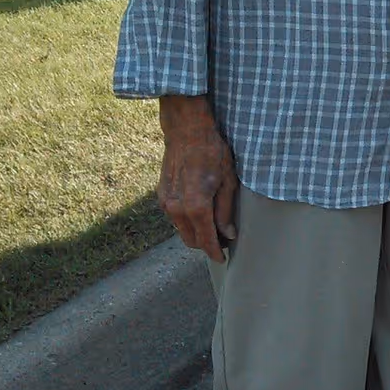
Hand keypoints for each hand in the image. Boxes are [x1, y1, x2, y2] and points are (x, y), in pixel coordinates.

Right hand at [157, 95, 238, 262]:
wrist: (187, 132)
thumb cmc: (212, 152)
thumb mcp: (228, 181)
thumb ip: (225, 211)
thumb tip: (227, 234)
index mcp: (196, 207)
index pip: (205, 241)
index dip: (215, 252)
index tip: (223, 257)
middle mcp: (176, 209)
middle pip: (191, 241)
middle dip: (206, 244)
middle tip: (223, 239)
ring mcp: (166, 203)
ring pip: (182, 230)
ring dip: (196, 233)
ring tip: (213, 225)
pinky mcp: (161, 196)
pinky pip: (175, 218)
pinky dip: (187, 221)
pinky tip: (200, 212)